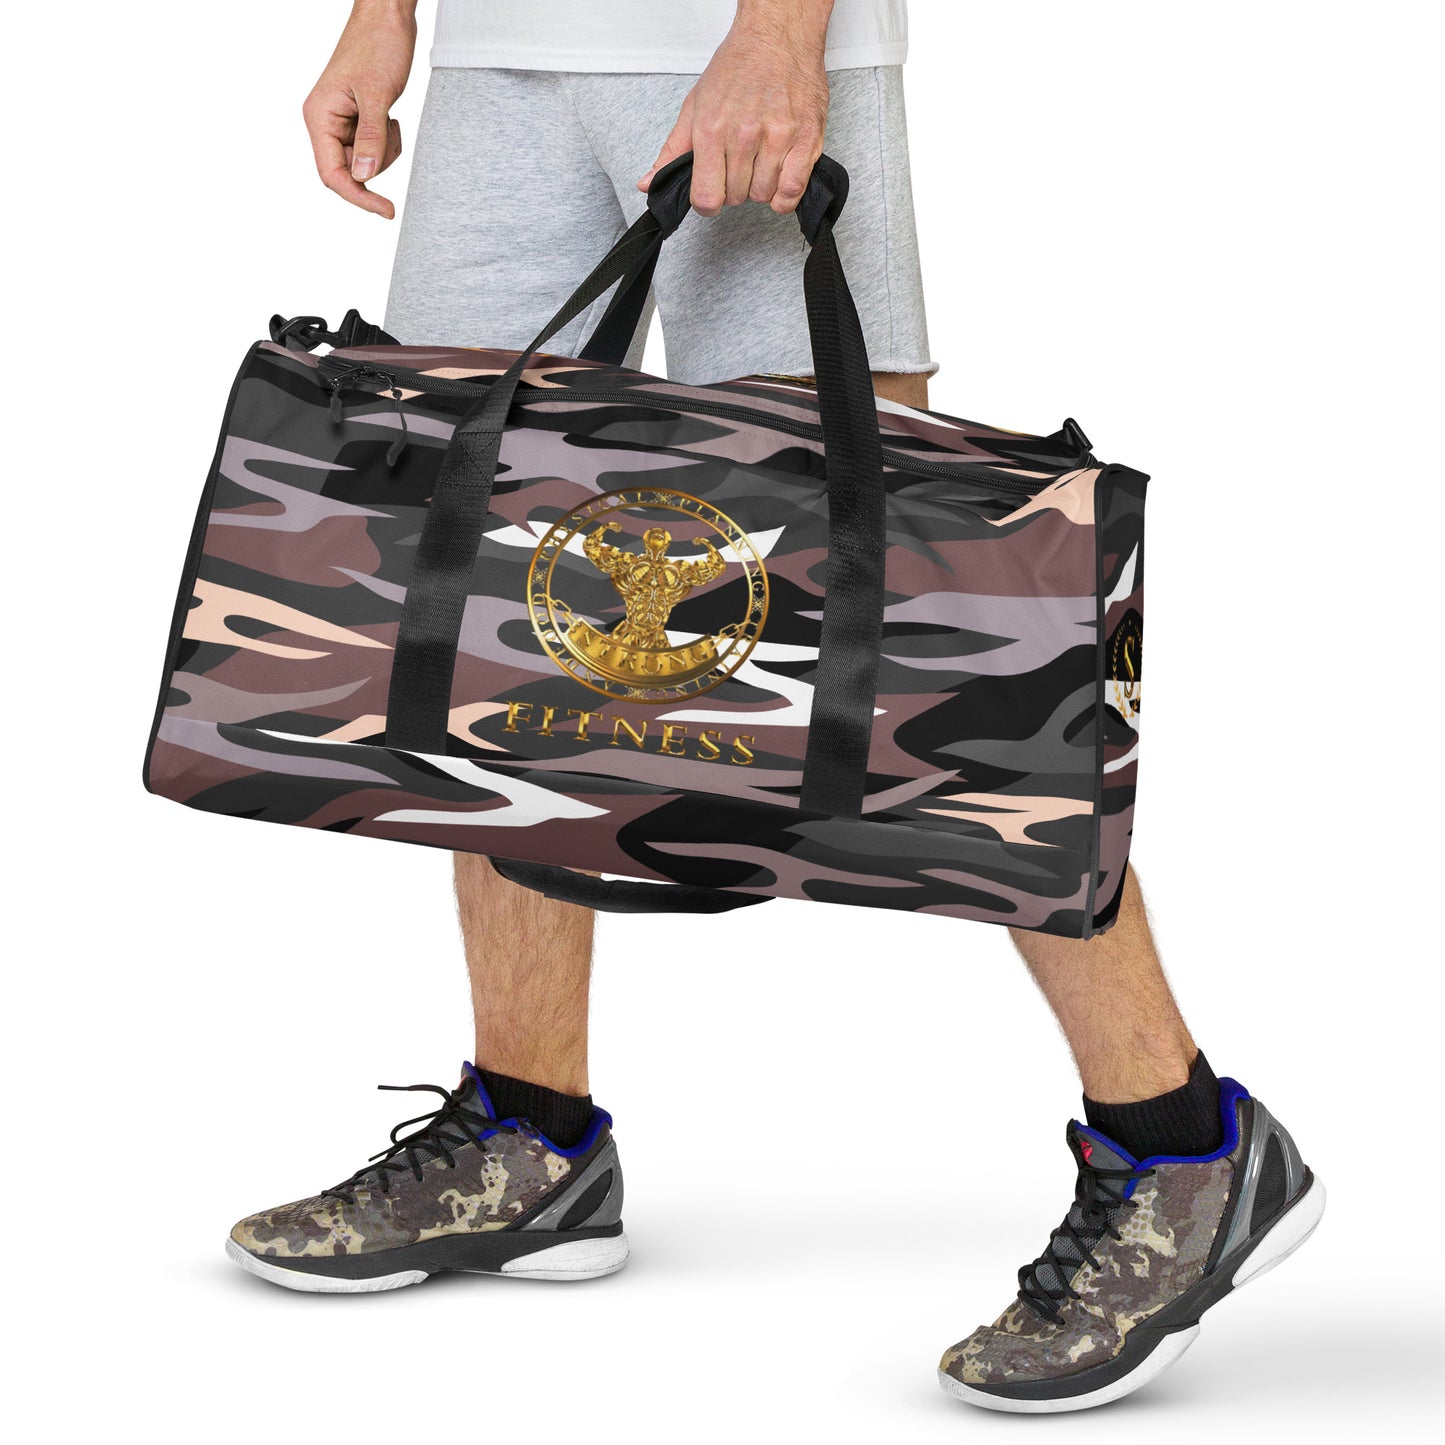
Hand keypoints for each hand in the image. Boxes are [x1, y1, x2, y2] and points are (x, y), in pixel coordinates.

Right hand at [302, 0, 417, 217]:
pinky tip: (391, 117)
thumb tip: (364, 176)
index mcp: (319, 116)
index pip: (332, 174)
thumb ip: (371, 138)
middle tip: (392, 132)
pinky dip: (386, 141)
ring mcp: (341, 121)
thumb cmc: (378, 44)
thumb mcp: (378, 95)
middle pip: (350, 171)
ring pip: (364, 162)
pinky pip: (372, 147)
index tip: (386, 210)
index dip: (358, 196)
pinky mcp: (357, 118)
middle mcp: (325, 121)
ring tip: (391, 120)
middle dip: (377, 163)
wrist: (387, 16)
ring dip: (384, 151)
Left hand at [638, 0, 831, 215]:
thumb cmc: (738, 66)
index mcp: (712, 129)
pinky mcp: (806, 139)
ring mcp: (777, 138)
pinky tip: (779, 179)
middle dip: (734, 188)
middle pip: (735, 197)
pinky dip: (784, 195)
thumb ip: (673, 150)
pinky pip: (792, 191)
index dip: (707, 203)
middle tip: (738, 164)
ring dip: (760, 187)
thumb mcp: (695, 104)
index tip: (712, 193)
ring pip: (763, 196)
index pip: (706, 197)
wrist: (778, 34)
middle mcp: (744, 136)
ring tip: (760, 162)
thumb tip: (649, 184)